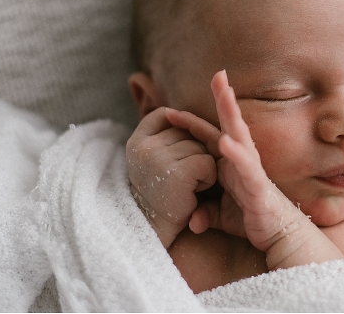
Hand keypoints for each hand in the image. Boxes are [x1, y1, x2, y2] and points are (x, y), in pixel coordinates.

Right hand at [126, 106, 219, 247]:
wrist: (156, 231)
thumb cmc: (161, 193)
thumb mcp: (153, 158)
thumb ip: (161, 133)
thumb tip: (174, 111)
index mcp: (136, 141)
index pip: (164, 115)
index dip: (178, 132)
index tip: (170, 158)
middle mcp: (143, 147)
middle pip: (188, 130)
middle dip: (192, 152)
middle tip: (178, 179)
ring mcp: (157, 159)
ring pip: (201, 147)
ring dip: (202, 166)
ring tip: (186, 186)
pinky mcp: (176, 174)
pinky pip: (207, 162)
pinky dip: (208, 178)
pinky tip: (194, 192)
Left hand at [169, 71, 314, 255]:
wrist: (277, 234)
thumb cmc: (251, 218)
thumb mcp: (220, 216)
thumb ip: (205, 213)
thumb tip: (191, 221)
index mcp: (229, 163)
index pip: (209, 138)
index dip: (192, 124)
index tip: (170, 112)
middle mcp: (241, 159)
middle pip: (230, 124)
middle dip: (223, 98)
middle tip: (218, 74)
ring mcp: (251, 169)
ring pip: (241, 136)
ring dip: (232, 114)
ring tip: (225, 94)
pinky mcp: (258, 184)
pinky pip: (247, 167)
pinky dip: (236, 154)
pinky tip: (225, 142)